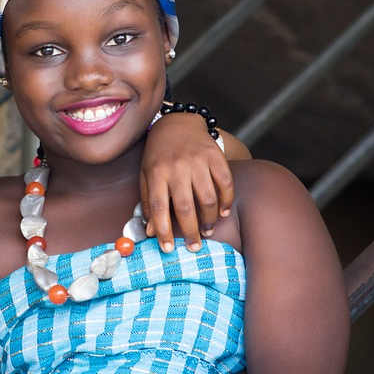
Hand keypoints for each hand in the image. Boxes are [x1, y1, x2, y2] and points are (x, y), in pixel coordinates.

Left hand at [140, 113, 233, 251]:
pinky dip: (226, 201)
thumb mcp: (146, 175)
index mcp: (156, 173)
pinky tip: (223, 212)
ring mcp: (197, 161)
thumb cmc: (159, 155)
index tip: (167, 249)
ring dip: (209, 219)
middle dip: (190, 231)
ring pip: (208, 198)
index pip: (158, 207)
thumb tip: (150, 232)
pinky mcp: (215, 156)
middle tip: (194, 247)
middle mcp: (177, 167)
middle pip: (185, 206)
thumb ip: (148, 202)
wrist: (177, 123)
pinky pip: (225, 183)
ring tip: (207, 230)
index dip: (163, 230)